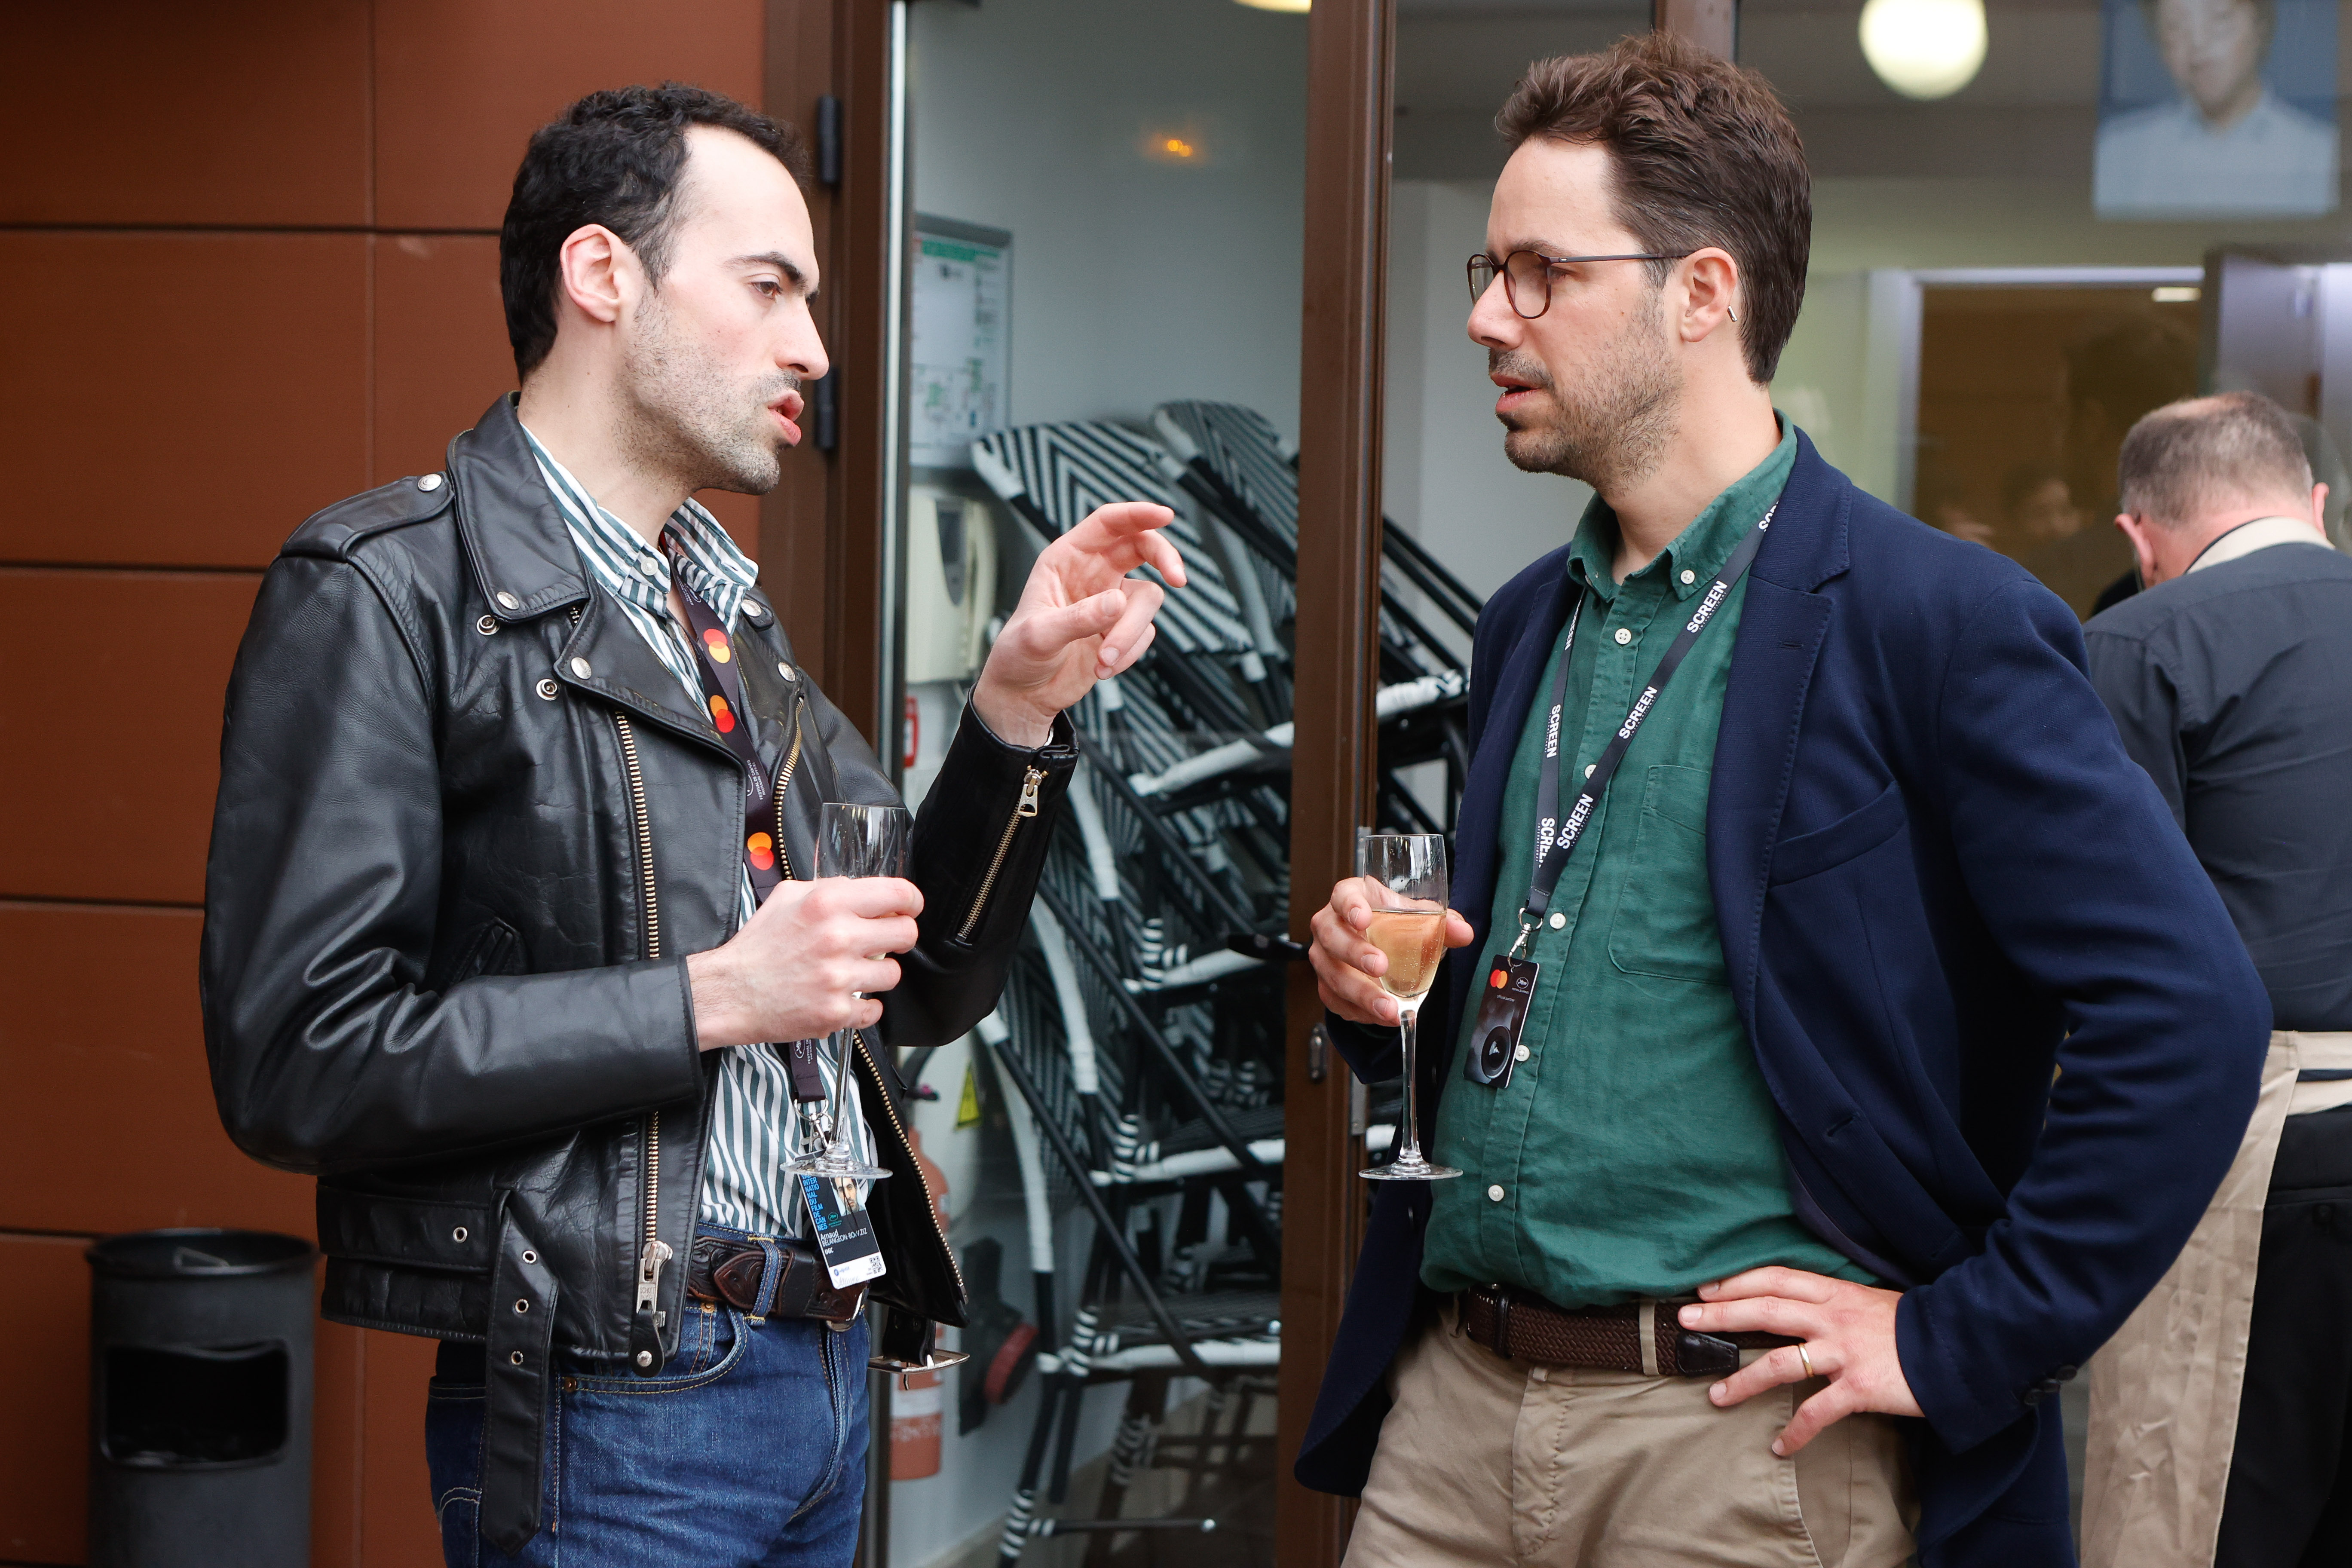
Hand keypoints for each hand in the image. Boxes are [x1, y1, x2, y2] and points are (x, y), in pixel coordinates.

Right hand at [685, 877, 923, 1049]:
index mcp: (828, 903)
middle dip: (898, 938)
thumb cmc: (759, 945)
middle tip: (883, 943)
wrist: (730, 992)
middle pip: (906, 934)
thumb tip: (864, 890)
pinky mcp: (836, 1011)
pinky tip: (844, 997)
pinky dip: (863, 1006)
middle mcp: (838, 937)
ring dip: (877, 974)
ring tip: (853, 972)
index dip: (910, 902)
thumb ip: (830, 888)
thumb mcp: (788, 896)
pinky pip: (874, 1009)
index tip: (908, 909)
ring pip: (893, 974)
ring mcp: (839, 977)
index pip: (898, 894)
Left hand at [971, 501, 1183, 745]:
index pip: (1108, 524)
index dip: (1137, 514)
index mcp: (1066, 559)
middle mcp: (1093, 574)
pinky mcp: (1122, 630)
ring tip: (1102, 661)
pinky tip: (1102, 668)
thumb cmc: (1018, 655)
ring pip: (1147, 600)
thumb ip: (1078, 618)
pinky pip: (1145, 634)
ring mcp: (1111, 602)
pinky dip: (1128, 654)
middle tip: (1177, 579)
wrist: (1025, 694)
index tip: (1165, 515)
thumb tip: (1117, 603)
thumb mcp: (1039, 635)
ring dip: (1129, 634)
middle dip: (1164, 560)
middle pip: (1142, 548)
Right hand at [1308, 875, 1475, 1026]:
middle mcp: (1329, 925)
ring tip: (1388, 1008)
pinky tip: (1381, 1017)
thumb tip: (1464, 932)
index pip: (1343, 895)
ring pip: (1332, 975)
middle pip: (1331, 937)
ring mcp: (1324, 956)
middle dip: (1355, 953)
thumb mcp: (1414, 916)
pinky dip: (1358, 1011)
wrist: (1375, 941)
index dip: (1349, 906)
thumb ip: (1440, 923)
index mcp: (1350, 898)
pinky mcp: (1325, 984)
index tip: (1362, 918)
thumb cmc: (1390, 922)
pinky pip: (1335, 1000)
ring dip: (1360, 993)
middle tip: (1380, 967)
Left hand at [1676, 1267, 1922, 1454]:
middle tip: (1686, 1322)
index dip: (1737, 1282)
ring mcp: (1844, 1351)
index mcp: (1835, 1292)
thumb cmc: (1916, 1326)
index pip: (1775, 1279)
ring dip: (1743, 1380)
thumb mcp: (1870, 1301)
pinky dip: (1796, 1432)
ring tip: (1715, 1395)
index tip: (1706, 1289)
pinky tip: (1780, 1445)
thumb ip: (1835, 1303)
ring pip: (1779, 1362)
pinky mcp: (1858, 1387)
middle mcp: (1832, 1317)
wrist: (1963, 1345)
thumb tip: (1803, 1307)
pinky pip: (1817, 1411)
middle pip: (1764, 1310)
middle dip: (1721, 1315)